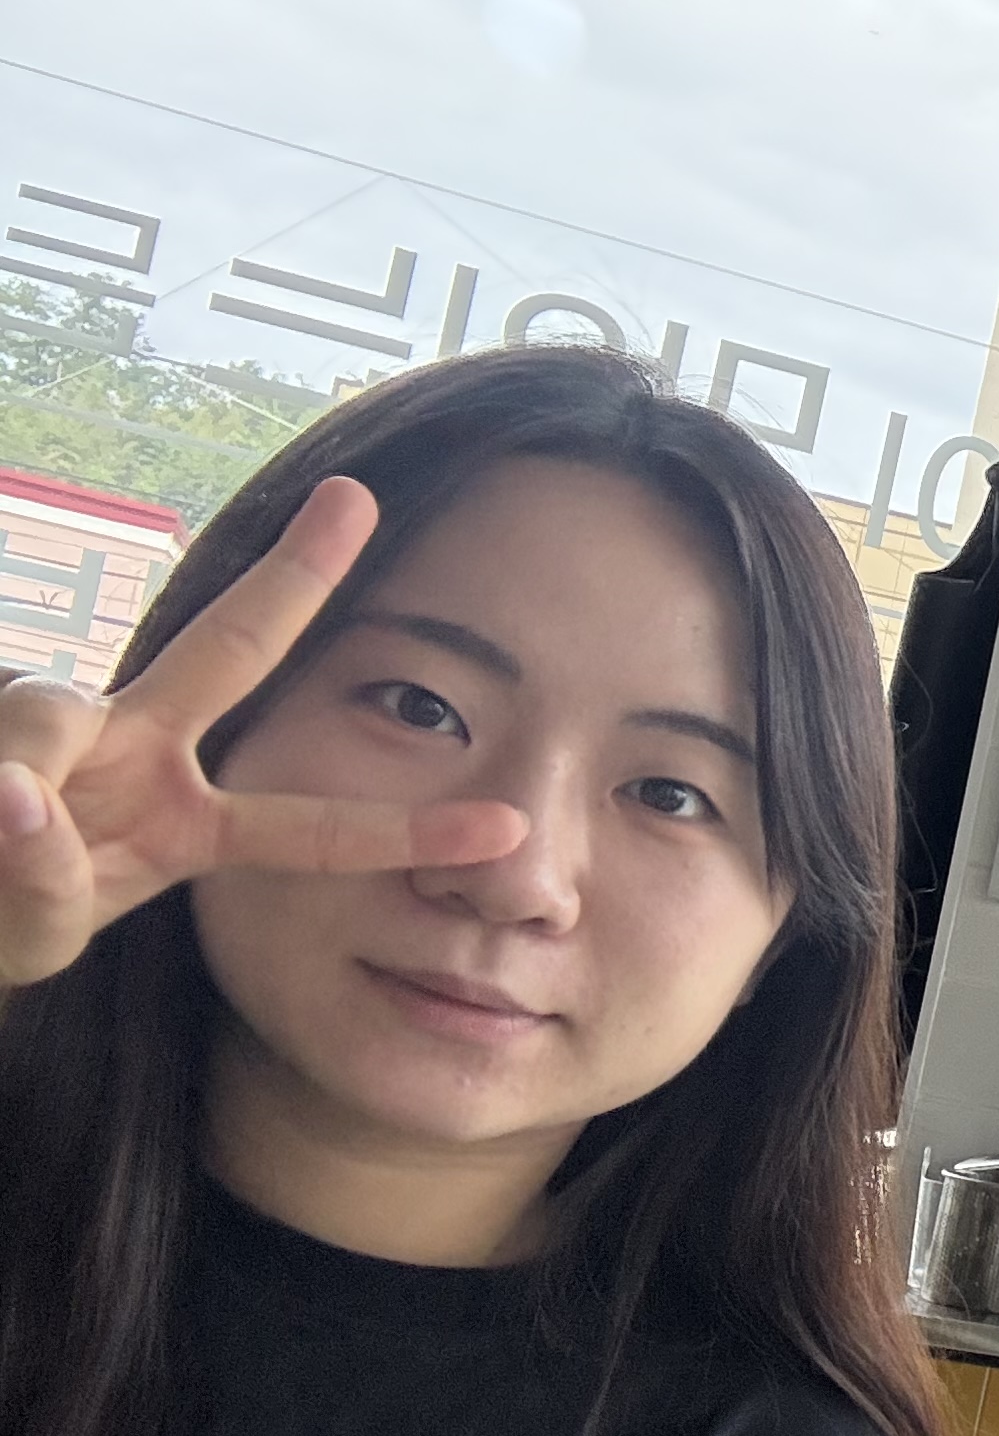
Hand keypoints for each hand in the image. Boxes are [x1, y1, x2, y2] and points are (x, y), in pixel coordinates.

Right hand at [0, 477, 524, 989]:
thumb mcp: (36, 935)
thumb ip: (44, 892)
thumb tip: (19, 797)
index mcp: (188, 822)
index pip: (310, 824)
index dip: (407, 829)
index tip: (511, 827)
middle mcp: (140, 745)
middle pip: (231, 645)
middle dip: (296, 574)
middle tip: (356, 500)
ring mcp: (62, 720)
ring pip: (51, 715)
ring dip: (22, 786)